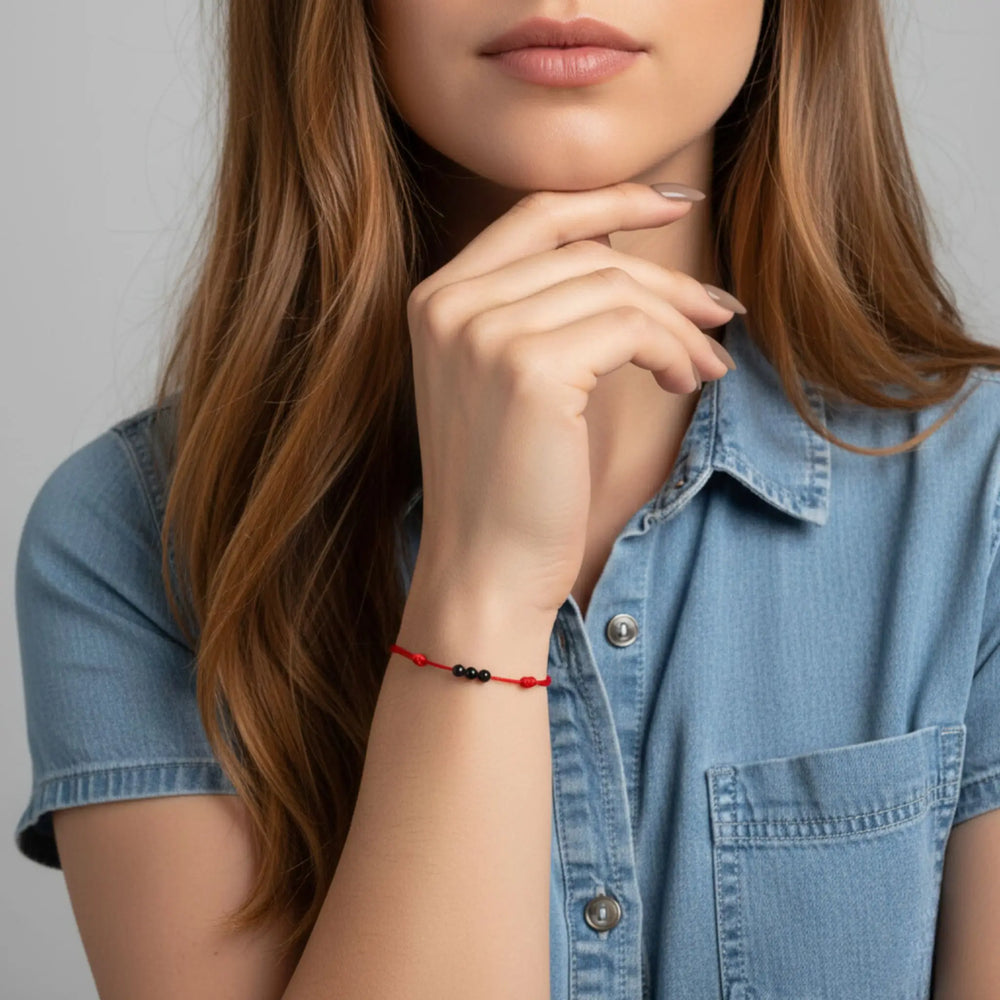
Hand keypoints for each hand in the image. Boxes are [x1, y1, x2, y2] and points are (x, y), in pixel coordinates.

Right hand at [405, 180, 738, 618]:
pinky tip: (685, 381)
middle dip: (667, 279)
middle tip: (719, 312)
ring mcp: (484, 333)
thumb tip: (622, 252)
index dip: (613, 198)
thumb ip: (542, 311)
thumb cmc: (508, 487)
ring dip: (679, 324)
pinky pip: (631, 328)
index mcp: (437, 300)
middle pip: (587, 251)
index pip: (536, 216)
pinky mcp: (529, 369)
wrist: (484, 571)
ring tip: (706, 364)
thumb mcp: (512, 383)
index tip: (677, 203)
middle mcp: (450, 304)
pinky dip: (673, 349)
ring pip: (616, 287)